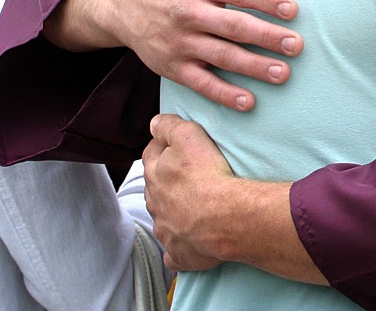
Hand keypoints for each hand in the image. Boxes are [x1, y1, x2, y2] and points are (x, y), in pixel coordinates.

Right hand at [51, 0, 302, 109]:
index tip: (292, 9)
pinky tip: (249, 102)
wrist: (119, 3)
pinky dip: (224, 94)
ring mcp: (179, 42)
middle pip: (233, 27)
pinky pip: (200, 83)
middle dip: (267, 37)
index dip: (265, 0)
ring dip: (253, 67)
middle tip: (297, 46)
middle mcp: (187, 12)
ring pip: (221, 57)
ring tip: (283, 73)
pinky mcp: (171, 66)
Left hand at [143, 115, 232, 270]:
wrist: (225, 217)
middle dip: (165, 179)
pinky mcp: (179, 253)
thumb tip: (155, 123)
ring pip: (163, 217)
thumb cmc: (207, 174)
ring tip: (191, 203)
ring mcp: (166, 230)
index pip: (150, 154)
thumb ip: (169, 126)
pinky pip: (173, 251)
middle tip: (185, 173)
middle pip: (155, 187)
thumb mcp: (189, 135)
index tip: (171, 144)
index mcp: (154, 175)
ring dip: (171, 210)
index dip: (160, 146)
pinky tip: (186, 240)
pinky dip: (177, 245)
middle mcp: (155, 203)